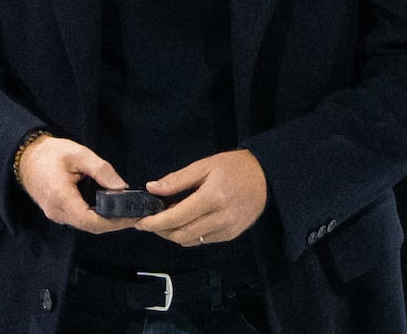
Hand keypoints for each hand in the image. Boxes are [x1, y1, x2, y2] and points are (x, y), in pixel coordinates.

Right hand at [18, 135, 136, 234]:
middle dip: (113, 224)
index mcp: (62, 198)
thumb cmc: (51, 153)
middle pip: (90, 227)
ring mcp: (55, 214)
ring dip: (105, 222)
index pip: (91, 221)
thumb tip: (122, 187)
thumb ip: (102, 170)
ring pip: (85, 225)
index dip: (114, 222)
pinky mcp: (56, 212)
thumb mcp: (79, 154)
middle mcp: (57, 212)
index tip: (131, 217)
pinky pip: (78, 220)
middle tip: (133, 214)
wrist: (25, 156)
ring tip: (124, 212)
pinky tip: (107, 209)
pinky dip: (94, 218)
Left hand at [136, 149, 267, 246]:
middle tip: (149, 221)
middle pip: (180, 234)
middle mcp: (220, 219)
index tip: (140, 222)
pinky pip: (202, 240)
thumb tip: (152, 189)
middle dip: (160, 231)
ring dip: (173, 234)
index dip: (154, 223)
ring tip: (166, 220)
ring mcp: (227, 230)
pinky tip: (186, 221)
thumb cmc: (234, 167)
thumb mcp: (204, 165)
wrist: (266, 177)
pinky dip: (189, 234)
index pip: (176, 218)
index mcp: (212, 198)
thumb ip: (177, 180)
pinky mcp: (231, 236)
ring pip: (190, 240)